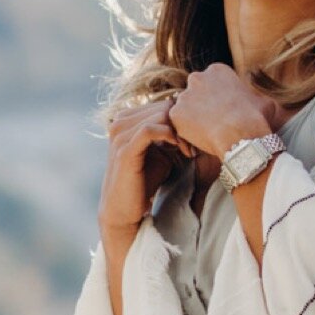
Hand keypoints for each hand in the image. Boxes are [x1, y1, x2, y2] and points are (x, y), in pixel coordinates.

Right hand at [98, 96, 190, 241]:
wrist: (124, 209)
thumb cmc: (144, 182)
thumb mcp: (161, 153)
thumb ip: (170, 135)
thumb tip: (192, 120)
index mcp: (126, 119)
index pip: (161, 104)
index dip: (182, 118)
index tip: (194, 139)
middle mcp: (119, 122)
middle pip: (162, 107)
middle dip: (183, 124)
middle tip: (193, 146)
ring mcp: (119, 134)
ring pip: (159, 115)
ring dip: (179, 132)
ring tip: (189, 151)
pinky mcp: (124, 149)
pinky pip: (150, 129)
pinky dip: (170, 136)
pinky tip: (180, 149)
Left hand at [167, 63, 279, 161]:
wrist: (241, 135)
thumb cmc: (254, 118)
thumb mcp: (261, 99)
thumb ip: (251, 95)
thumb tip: (256, 100)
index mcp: (217, 70)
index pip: (210, 82)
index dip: (217, 98)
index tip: (224, 110)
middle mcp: (197, 78)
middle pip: (195, 92)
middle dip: (201, 105)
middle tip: (213, 122)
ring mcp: (184, 95)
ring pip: (185, 109)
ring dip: (193, 120)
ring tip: (207, 135)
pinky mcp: (176, 113)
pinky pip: (178, 124)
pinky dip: (185, 133)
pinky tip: (199, 141)